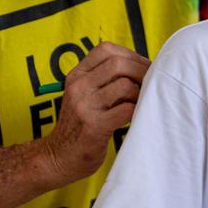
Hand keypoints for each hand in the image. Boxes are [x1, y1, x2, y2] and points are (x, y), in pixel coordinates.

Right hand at [41, 41, 149, 185]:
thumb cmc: (81, 125)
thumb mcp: (84, 95)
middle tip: (150, 85)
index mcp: (76, 75)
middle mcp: (78, 86)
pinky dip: (137, 111)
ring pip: (125, 85)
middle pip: (118, 63)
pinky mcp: (93, 127)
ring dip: (140, 93)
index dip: (130, 55)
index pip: (106, 49)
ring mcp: (84, 106)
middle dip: (141, 71)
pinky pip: (126, 109)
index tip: (142, 68)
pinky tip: (135, 117)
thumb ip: (103, 79)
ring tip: (140, 103)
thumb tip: (142, 66)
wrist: (57, 158)